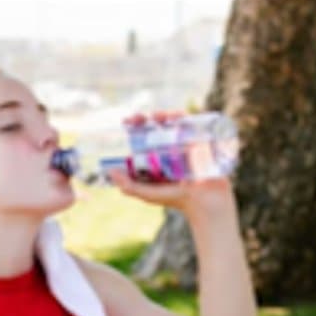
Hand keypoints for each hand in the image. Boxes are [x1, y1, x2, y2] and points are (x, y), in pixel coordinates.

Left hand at [112, 110, 236, 220]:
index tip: (126, 121)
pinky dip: (183, 116)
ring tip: (158, 118)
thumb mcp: (148, 194)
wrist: (205, 201)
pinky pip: (191, 123)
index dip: (134, 125)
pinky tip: (176, 117)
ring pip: (173, 121)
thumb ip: (129, 186)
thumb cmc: (176, 199)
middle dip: (147, 117)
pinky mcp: (199, 140)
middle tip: (140, 118)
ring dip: (164, 113)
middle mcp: (169, 146)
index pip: (143, 135)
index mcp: (156, 156)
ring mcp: (185, 142)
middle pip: (157, 125)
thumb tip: (110, 172)